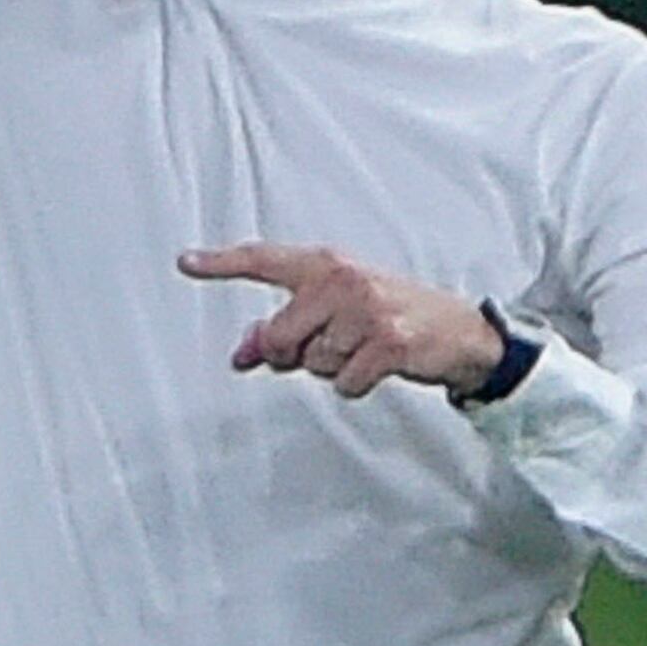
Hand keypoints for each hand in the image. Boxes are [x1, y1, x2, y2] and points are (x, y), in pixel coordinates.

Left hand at [181, 245, 510, 399]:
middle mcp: (343, 280)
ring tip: (364, 349)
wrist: (460, 332)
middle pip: (279, 337)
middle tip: (328, 346)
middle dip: (294, 355)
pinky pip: (343, 382)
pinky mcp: (388, 341)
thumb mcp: (336, 313)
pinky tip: (378, 366)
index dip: (222, 263)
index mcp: (326, 265)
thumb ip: (286, 328)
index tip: (186, 262)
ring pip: (312, 364)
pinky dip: (356, 385)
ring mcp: (366, 309)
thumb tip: (242, 354)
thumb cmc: (392, 317)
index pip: (264, 260)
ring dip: (333, 368)